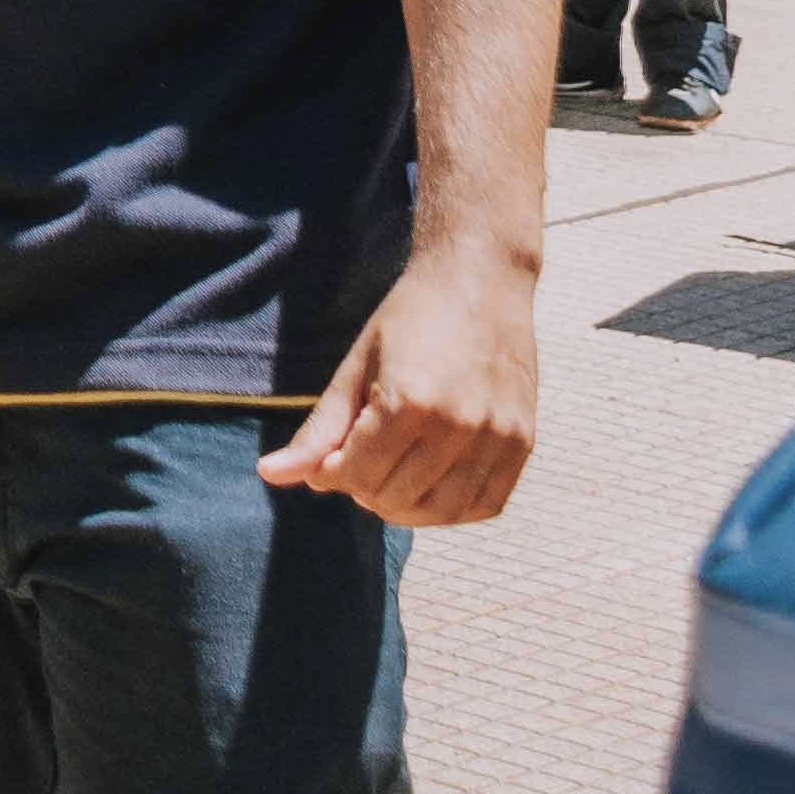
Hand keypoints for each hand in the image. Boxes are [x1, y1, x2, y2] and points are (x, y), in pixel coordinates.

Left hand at [261, 239, 537, 526]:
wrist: (480, 281)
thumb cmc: (409, 319)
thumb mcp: (354, 367)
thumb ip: (318, 430)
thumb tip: (270, 475)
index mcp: (409, 403)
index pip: (356, 475)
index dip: (331, 474)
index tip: (327, 457)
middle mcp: (460, 426)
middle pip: (396, 498)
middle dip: (365, 489)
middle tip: (358, 464)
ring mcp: (498, 438)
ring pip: (442, 512)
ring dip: (407, 508)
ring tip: (391, 478)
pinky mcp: (524, 443)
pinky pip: (486, 504)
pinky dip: (453, 508)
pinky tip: (431, 484)